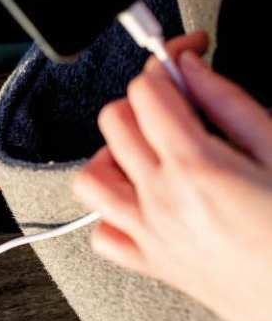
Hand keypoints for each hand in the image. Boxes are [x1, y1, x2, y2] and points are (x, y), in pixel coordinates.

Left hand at [72, 32, 271, 320]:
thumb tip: (189, 68)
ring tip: (151, 148)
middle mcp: (160, 199)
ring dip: (114, 152)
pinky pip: (104, 234)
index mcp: (194, 166)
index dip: (166, 60)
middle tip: (177, 102)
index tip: (187, 56)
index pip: (146, 90)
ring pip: (92, 175)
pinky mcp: (152, 263)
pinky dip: (112, 211)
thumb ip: (228, 102)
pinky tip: (140, 200)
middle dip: (142, 99)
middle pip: (113, 121)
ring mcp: (149, 233)